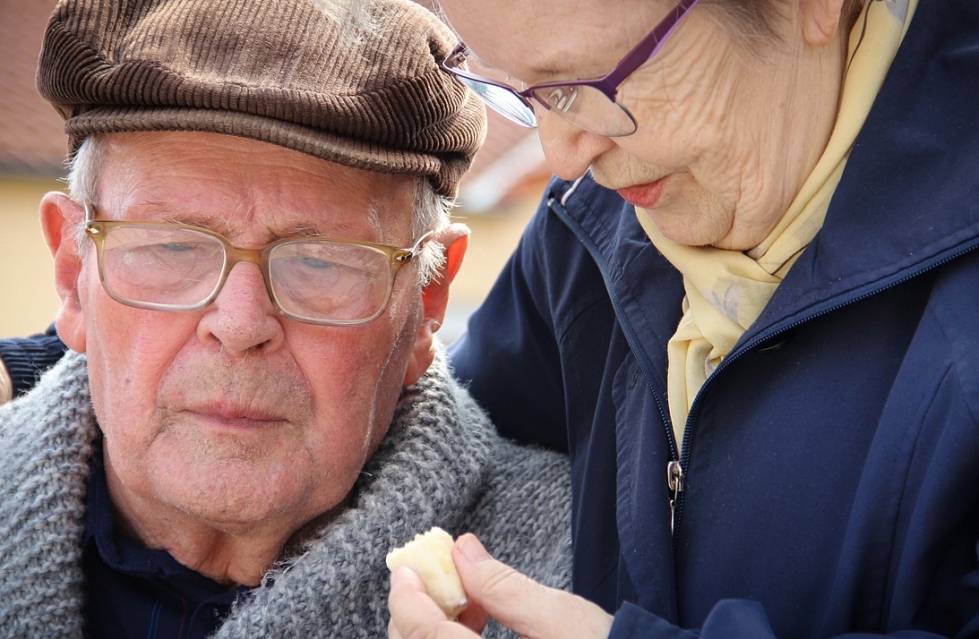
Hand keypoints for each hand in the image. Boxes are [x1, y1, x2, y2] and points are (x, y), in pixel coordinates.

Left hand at [388, 533, 612, 638]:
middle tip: (438, 574)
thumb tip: (460, 550)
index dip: (407, 598)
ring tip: (467, 596)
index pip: (424, 636)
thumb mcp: (561, 619)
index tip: (407, 566)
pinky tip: (477, 619)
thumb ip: (504, 587)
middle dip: (418, 611)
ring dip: (435, 625)